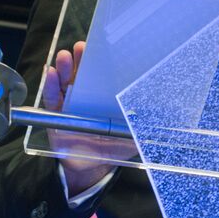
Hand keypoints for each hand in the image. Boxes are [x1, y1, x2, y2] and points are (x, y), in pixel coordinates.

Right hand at [42, 40, 136, 193]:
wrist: (88, 169)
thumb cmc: (110, 151)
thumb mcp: (130, 139)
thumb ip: (143, 127)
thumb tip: (168, 118)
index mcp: (102, 100)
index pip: (102, 78)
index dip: (100, 64)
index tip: (101, 50)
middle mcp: (85, 98)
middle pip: (81, 74)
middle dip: (81, 60)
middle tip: (82, 48)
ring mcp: (69, 104)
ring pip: (65, 81)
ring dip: (64, 67)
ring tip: (65, 57)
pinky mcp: (55, 114)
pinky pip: (51, 97)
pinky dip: (50, 84)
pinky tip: (51, 73)